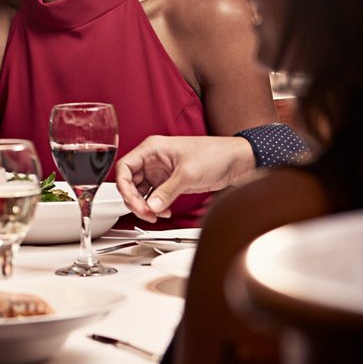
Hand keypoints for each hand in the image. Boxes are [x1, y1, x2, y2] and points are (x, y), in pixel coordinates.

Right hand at [114, 135, 256, 221]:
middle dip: (134, 199)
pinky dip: (156, 206)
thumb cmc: (215, 154)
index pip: (125, 167)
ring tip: (154, 215)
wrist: (238, 161)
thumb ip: (166, 192)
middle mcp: (153, 159)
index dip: (124, 186)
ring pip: (141, 191)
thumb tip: (150, 206)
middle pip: (130, 182)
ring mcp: (161, 171)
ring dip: (145, 205)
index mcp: (152, 149)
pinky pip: (155, 196)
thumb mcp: (187, 174)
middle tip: (144, 212)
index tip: (131, 200)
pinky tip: (163, 211)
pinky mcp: (171, 182)